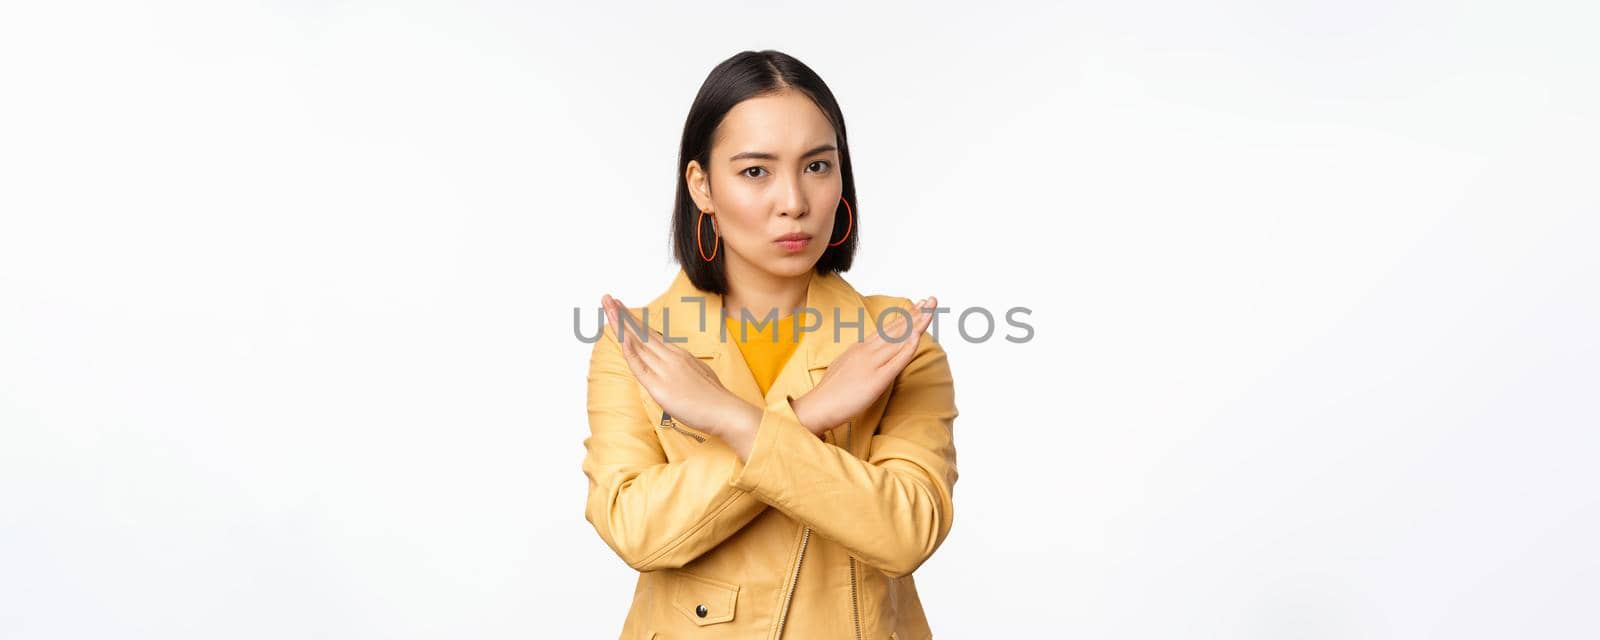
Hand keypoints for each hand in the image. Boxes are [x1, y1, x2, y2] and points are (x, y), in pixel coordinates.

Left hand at [601, 294, 752, 438]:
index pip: (652, 334)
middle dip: (623, 315)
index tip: (623, 309)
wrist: (725, 410)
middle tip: (608, 299)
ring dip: (621, 325)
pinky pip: (640, 366)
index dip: (635, 322)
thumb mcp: (699, 374)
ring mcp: (664, 369)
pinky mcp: (659, 386)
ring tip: (608, 308)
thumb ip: (686, 369)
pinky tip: (621, 337)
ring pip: (638, 343)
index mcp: (679, 354)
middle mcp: (670, 357)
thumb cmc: (715, 398)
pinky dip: (629, 351)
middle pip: (642, 333)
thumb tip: (680, 370)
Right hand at [792, 296, 936, 435]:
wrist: (817, 406)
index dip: (904, 317)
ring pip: (898, 339)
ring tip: (930, 309)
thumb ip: (858, 357)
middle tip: (931, 300)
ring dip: (916, 324)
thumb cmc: (830, 392)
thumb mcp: (844, 366)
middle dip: (915, 314)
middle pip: (895, 329)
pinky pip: (896, 361)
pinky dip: (908, 347)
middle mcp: (867, 351)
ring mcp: (872, 364)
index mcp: (860, 348)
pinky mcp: (876, 380)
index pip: (886, 329)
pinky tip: (917, 335)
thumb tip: (866, 355)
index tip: (918, 306)